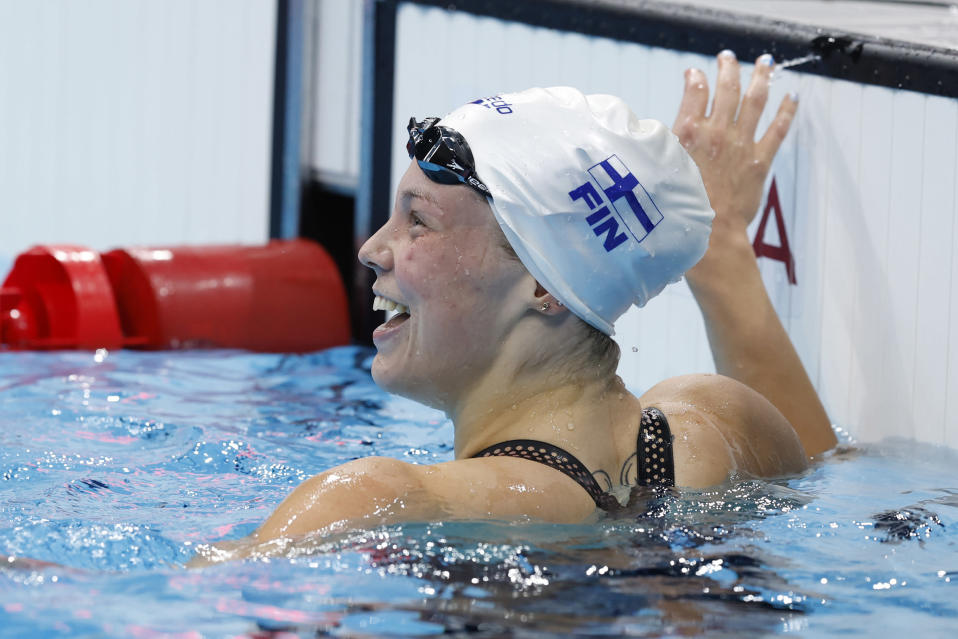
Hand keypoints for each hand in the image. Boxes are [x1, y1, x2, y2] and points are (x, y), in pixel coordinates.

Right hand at [672, 51, 795, 235]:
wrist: (707, 234)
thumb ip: (667, 145)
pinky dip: (786, 112)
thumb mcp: (661, 169)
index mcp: (688, 133)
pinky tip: (792, 98)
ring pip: (755, 100)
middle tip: (728, 58)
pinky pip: (777, 130)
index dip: (694, 78)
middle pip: (726, 89)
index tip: (694, 73)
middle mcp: (716, 133)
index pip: (694, 92)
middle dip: (728, 69)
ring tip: (766, 63)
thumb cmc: (678, 208)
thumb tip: (671, 130)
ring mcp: (741, 144)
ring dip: (761, 78)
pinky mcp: (759, 160)